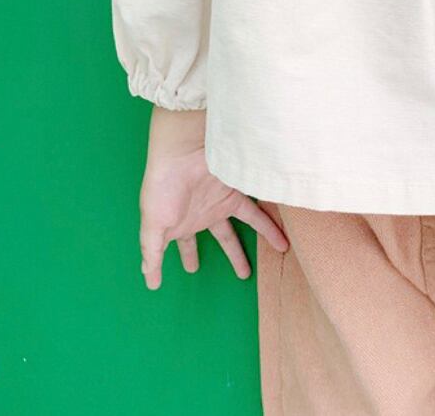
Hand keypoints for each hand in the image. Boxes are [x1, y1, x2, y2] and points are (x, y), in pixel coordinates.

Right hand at [138, 107, 288, 288]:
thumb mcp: (153, 225)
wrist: (182, 154)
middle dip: (233, 255)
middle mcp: (205, 212)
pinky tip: (283, 236)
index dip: (188, 256)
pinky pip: (258, 213)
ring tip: (281, 249)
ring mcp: (222, 202)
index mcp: (182, 222)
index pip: (186, 245)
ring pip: (247, 225)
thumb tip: (151, 281)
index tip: (192, 269)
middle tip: (244, 274)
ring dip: (265, 236)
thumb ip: (153, 253)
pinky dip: (270, 226)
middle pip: (224, 238)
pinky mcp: (237, 193)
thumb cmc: (163, 187)